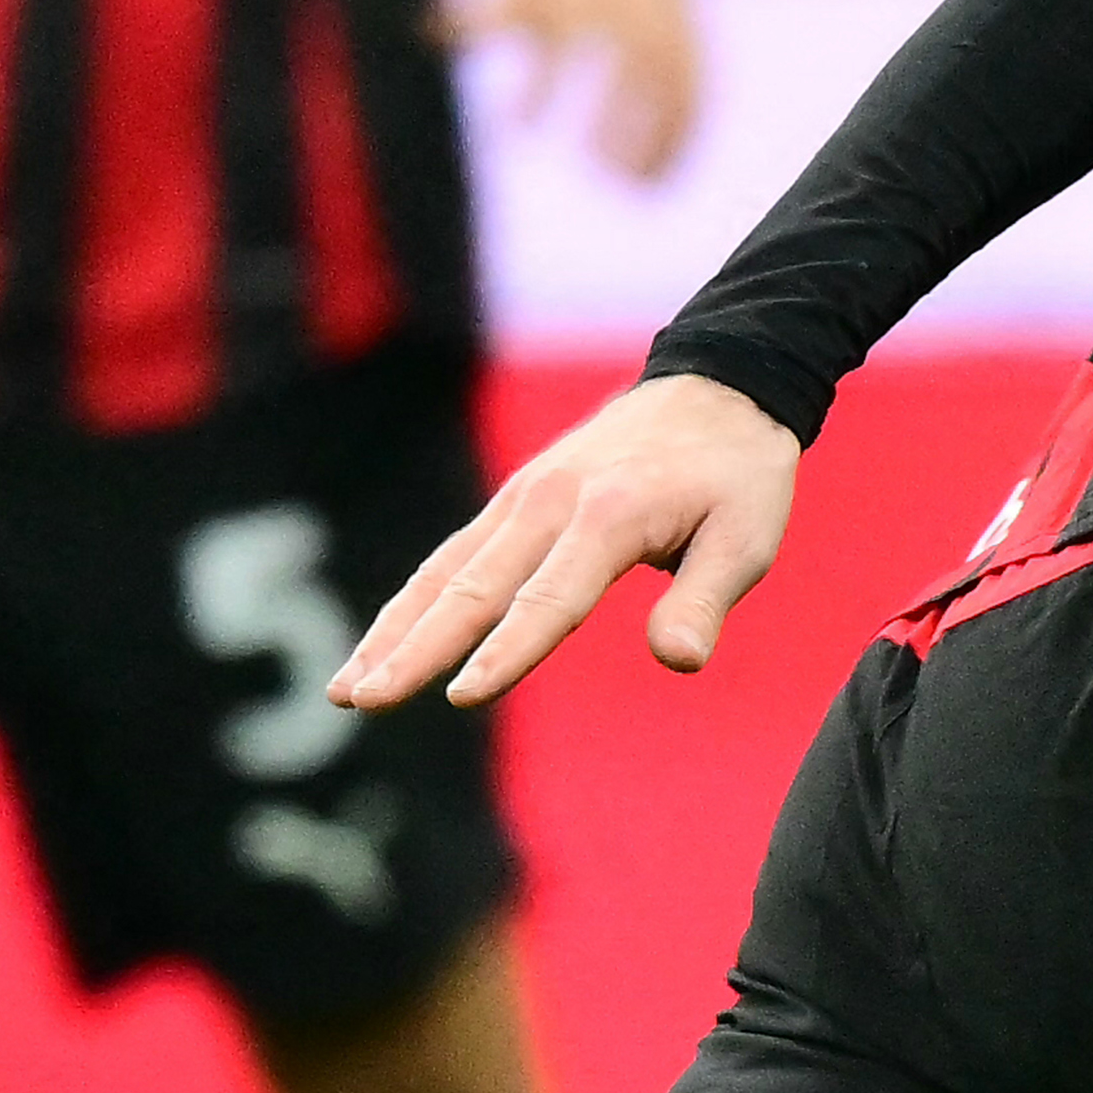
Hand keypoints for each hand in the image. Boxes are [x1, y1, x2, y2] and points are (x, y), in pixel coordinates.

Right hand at [341, 364, 805, 707]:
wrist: (715, 391)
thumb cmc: (736, 476)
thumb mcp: (746, 537)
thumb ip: (707, 599)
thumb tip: (679, 661)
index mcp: (608, 515)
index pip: (549, 598)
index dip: (507, 651)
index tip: (462, 697)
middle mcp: (549, 503)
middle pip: (472, 588)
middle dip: (415, 650)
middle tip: (361, 702)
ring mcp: (522, 499)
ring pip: (443, 574)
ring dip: (391, 632)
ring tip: (345, 691)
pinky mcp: (513, 502)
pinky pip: (451, 558)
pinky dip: (411, 604)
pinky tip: (380, 647)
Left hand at [433, 0, 702, 182]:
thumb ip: (481, 9)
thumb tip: (425, 26)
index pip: (567, 42)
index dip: (542, 86)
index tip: (518, 126)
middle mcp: (633, 10)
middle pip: (632, 62)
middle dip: (618, 110)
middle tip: (593, 160)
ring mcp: (669, 31)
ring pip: (674, 85)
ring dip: (658, 134)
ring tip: (630, 185)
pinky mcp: (693, 52)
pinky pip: (695, 98)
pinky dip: (679, 141)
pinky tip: (653, 183)